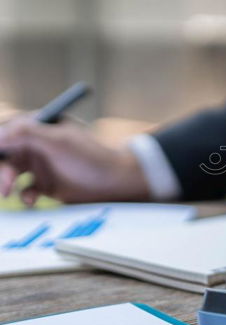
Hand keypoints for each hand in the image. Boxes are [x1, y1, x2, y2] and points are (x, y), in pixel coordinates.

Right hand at [0, 116, 149, 204]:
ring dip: (4, 181)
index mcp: (40, 125)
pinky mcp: (45, 184)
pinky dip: (23, 195)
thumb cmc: (91, 157)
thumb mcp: (59, 141)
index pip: (7, 128)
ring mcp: (40, 164)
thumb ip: (27, 134)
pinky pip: (23, 189)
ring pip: (9, 171)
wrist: (114, 183)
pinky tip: (31, 199)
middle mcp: (37, 143)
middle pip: (4, 152)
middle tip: (3, 181)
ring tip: (8, 191)